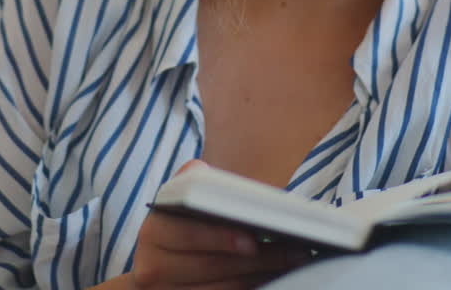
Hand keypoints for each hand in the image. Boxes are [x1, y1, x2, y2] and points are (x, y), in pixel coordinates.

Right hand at [128, 161, 308, 289]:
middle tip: (298, 250)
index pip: (187, 234)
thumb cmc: (182, 227)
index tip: (253, 239)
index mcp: (153, 232)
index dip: (219, 238)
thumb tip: (205, 173)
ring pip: (223, 289)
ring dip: (263, 276)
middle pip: (212, 267)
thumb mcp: (180, 201)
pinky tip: (277, 279)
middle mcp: (153, 268)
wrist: (160, 269)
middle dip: (259, 259)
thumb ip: (192, 183)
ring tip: (296, 263)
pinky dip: (253, 289)